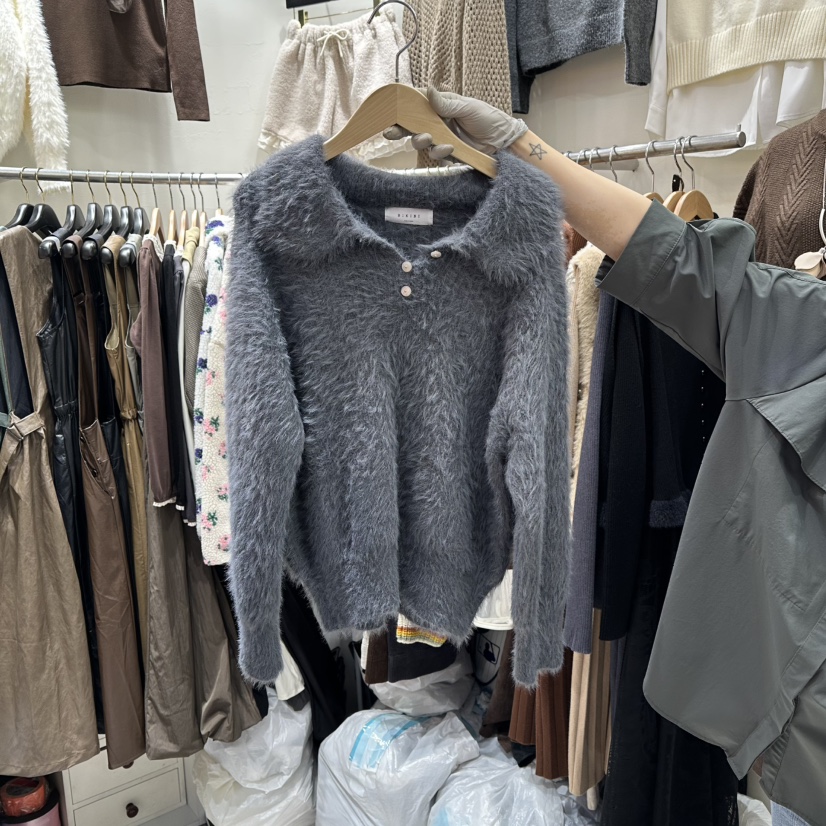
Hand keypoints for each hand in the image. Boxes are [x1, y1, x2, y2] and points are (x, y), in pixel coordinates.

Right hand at [383, 88, 528, 160]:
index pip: (415, 104)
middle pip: (411, 125)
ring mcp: (440, 138)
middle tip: (390, 133)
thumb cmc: (487, 118)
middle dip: (399, 130)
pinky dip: (439, 152)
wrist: (502, 140)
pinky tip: (449, 148)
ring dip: (421, 141)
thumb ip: (446, 104)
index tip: (389, 110)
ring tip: (428, 139)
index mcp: (439, 106)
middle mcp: (437, 122)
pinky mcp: (447, 154)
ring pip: (420, 141)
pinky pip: (435, 155)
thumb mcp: (468, 107)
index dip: (401, 107)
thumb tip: (428, 90)